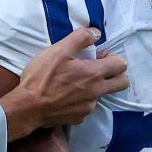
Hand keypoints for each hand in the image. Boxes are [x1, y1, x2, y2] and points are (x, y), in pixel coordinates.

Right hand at [1, 27, 127, 137]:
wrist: (28, 107)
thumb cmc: (42, 77)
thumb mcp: (58, 50)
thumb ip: (80, 38)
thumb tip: (95, 33)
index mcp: (94, 74)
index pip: (122, 65)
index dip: (112, 57)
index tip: (97, 56)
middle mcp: (96, 92)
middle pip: (122, 83)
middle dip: (115, 74)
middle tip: (95, 69)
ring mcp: (89, 107)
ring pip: (102, 94)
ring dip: (95, 86)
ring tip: (74, 82)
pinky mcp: (79, 118)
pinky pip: (87, 106)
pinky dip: (81, 99)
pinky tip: (65, 95)